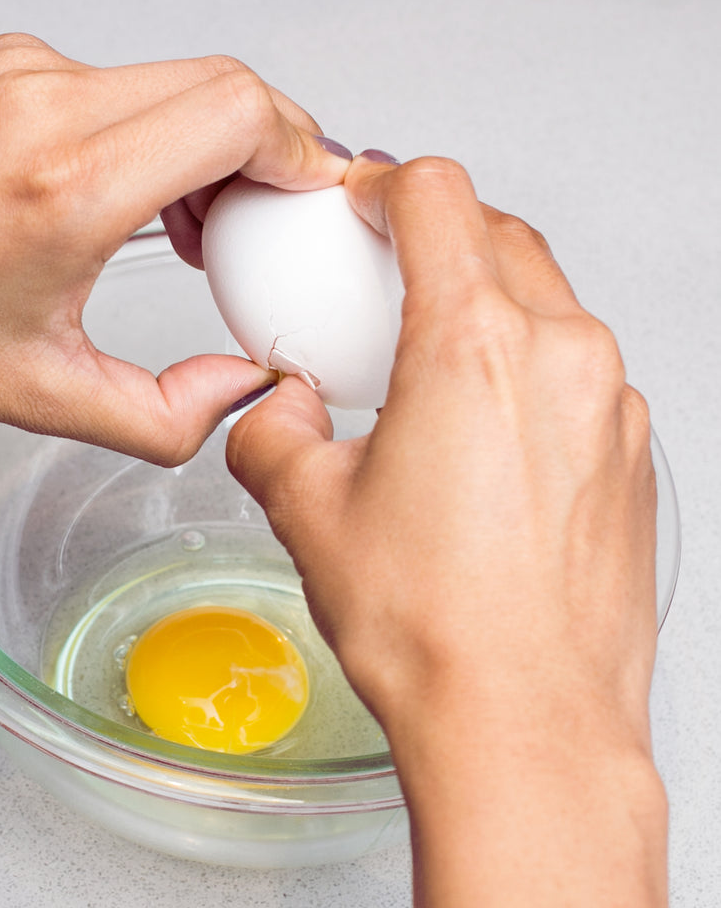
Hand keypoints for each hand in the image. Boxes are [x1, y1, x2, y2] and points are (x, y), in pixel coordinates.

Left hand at [0, 35, 344, 483]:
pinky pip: (98, 79)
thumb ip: (161, 410)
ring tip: (173, 224)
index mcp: (71, 187)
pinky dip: (130, 127)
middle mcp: (49, 105)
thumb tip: (237, 390)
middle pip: (222, 84)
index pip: (246, 114)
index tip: (302, 212)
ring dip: (194, 141)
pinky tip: (100, 194)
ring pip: (160, 79)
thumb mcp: (28, 394)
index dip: (303, 157)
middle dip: (262, 152)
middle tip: (246, 230)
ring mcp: (14, 71)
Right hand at [226, 156, 668, 907]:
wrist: (524, 722)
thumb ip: (272, 430)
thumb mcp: (306, 510)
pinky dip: (528, 374)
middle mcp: (561, 358)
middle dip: (438, 238)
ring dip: (487, 307)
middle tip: (383, 279)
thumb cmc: (433, 627)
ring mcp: (612, 407)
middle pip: (501, 236)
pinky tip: (479, 443)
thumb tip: (276, 409)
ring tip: (427, 371)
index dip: (387, 184)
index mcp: (472, 345)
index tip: (362, 204)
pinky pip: (580, 376)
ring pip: (548, 305)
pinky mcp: (635, 457)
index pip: (438, 195)